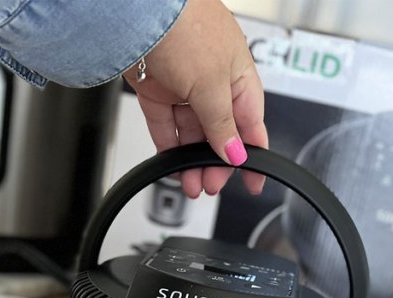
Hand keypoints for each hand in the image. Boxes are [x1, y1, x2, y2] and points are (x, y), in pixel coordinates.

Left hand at [124, 0, 267, 198]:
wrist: (140, 11)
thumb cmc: (185, 27)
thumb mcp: (212, 85)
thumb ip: (222, 124)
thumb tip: (234, 153)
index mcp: (239, 76)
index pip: (251, 124)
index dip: (253, 156)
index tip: (253, 181)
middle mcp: (213, 81)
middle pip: (218, 133)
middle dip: (216, 163)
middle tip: (211, 184)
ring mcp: (183, 85)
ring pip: (191, 133)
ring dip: (191, 161)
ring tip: (191, 183)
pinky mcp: (156, 90)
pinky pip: (165, 126)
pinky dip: (169, 147)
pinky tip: (171, 165)